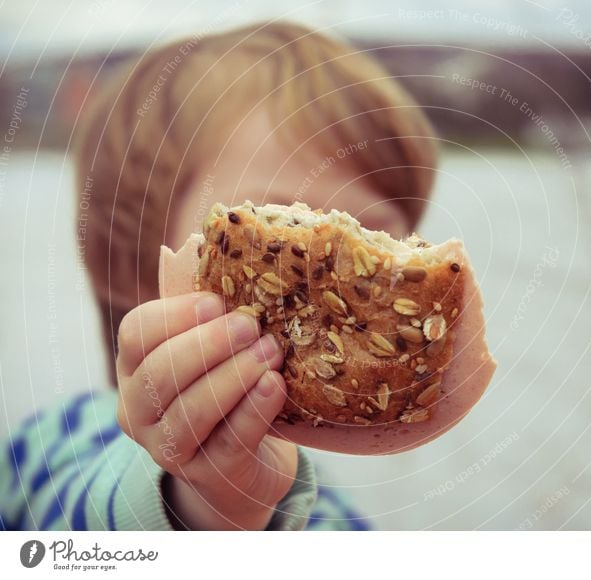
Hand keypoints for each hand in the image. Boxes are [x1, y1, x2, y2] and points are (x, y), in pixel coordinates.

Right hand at [115, 292, 297, 529]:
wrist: (243, 464)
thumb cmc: (230, 389)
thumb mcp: (214, 352)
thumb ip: (217, 317)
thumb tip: (245, 258)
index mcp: (135, 367)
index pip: (136, 334)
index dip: (174, 315)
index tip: (216, 301)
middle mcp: (140, 409)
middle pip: (160, 372)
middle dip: (208, 344)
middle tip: (251, 325)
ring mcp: (168, 447)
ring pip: (191, 411)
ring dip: (234, 376)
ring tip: (271, 352)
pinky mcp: (207, 474)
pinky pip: (228, 441)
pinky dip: (253, 411)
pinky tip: (275, 386)